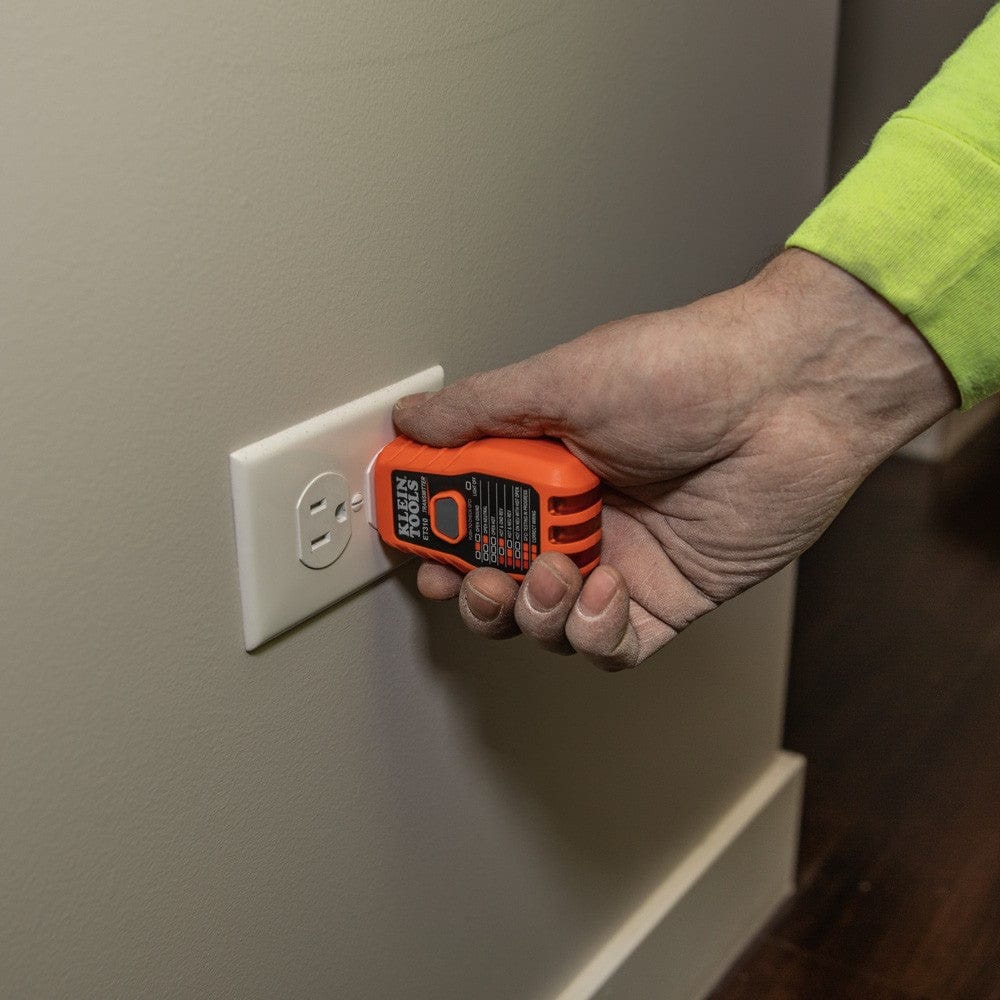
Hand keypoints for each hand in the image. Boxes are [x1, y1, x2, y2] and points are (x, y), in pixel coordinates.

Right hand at [392, 250, 957, 669]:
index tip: (417, 552)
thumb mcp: (562, 381)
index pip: (468, 517)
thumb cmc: (683, 371)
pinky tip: (604, 591)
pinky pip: (613, 645)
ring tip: (554, 574)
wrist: (789, 393)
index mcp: (542, 464)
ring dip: (535, 612)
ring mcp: (620, 561)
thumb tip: (411, 419)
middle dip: (477, 593)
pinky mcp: (668, 598)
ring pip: (548, 624)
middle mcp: (576, 517)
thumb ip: (479, 410)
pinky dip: (594, 632)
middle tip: (477, 579)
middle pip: (500, 582)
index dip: (436, 542)